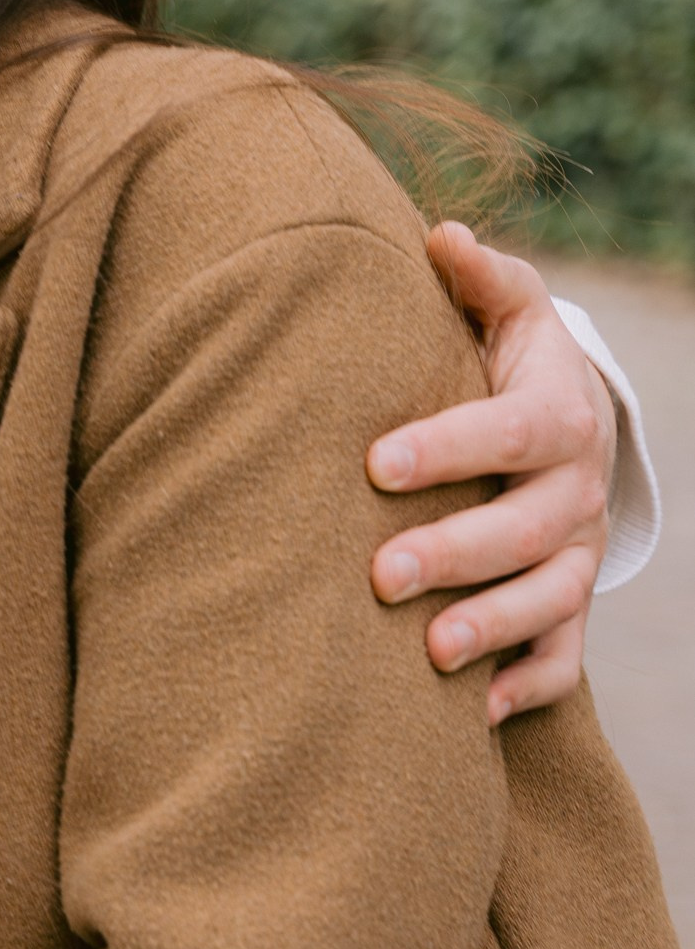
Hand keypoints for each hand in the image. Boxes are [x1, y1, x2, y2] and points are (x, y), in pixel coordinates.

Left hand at [368, 225, 614, 726]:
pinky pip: (560, 659)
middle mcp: (575, 492)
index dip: (448, 447)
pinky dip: (522, 686)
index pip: (510, 432)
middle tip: (379, 574)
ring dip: (491, 628)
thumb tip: (444, 237)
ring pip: (548, 602)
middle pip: (526, 530)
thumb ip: (479, 278)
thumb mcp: (506, 310)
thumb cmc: (509, 361)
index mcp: (557, 414)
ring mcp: (574, 556)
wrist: (567, 427)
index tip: (375, 462)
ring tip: (428, 653)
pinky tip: (468, 711)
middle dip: (456, 554)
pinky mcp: (569, 609)